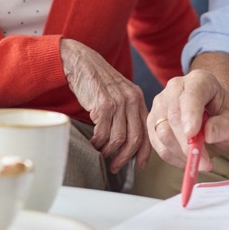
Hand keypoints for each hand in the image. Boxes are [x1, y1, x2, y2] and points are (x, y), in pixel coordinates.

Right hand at [59, 39, 148, 173]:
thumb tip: (126, 140)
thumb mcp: (119, 93)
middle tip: (115, 167)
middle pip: (135, 138)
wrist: (81, 62)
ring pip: (118, 138)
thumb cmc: (98, 81)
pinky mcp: (103, 104)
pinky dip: (97, 143)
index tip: (139, 165)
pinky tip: (92, 144)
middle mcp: (131, 100)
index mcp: (138, 99)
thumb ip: (126, 111)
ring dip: (108, 151)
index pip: (147, 130)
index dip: (144, 151)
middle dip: (125, 157)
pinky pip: (103, 132)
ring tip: (101, 154)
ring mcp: (118, 102)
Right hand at [147, 70, 228, 170]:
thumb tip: (210, 133)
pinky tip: (187, 160)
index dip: (190, 114)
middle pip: (173, 115)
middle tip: (204, 163)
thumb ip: (226, 126)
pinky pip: (156, 143)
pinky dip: (172, 157)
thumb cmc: (226, 120)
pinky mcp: (153, 121)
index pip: (191, 95)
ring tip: (201, 161)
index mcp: (200, 80)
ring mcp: (161, 103)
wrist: (216, 122)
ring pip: (162, 131)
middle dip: (186, 143)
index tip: (193, 134)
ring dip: (180, 153)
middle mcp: (176, 87)